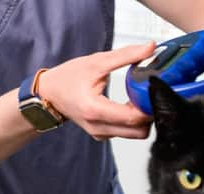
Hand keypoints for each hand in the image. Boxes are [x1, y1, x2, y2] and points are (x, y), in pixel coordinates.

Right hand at [37, 43, 155, 140]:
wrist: (49, 93)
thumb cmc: (68, 78)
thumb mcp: (97, 62)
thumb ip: (126, 55)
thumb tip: (150, 48)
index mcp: (94, 109)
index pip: (132, 118)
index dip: (148, 107)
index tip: (154, 93)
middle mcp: (98, 127)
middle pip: (138, 132)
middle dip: (148, 115)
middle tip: (148, 96)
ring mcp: (100, 133)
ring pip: (133, 135)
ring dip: (141, 119)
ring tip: (137, 99)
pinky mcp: (102, 134)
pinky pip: (124, 133)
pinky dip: (131, 122)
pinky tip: (128, 105)